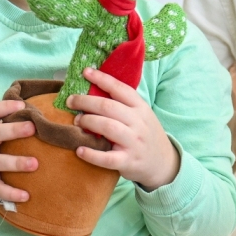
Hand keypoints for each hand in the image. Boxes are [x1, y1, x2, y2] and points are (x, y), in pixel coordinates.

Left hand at [66, 68, 181, 190]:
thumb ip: (123, 105)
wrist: (164, 163)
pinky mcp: (128, 162)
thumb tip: (92, 91)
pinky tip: (79, 150)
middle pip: (109, 107)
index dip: (102, 79)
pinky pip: (108, 158)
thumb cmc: (145, 135)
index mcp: (141, 108)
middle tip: (71, 101)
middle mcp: (139, 123)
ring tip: (76, 121)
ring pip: (108, 127)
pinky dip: (92, 154)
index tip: (85, 72)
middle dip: (86, 102)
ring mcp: (134, 143)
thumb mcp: (141, 115)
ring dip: (88, 122)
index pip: (120, 89)